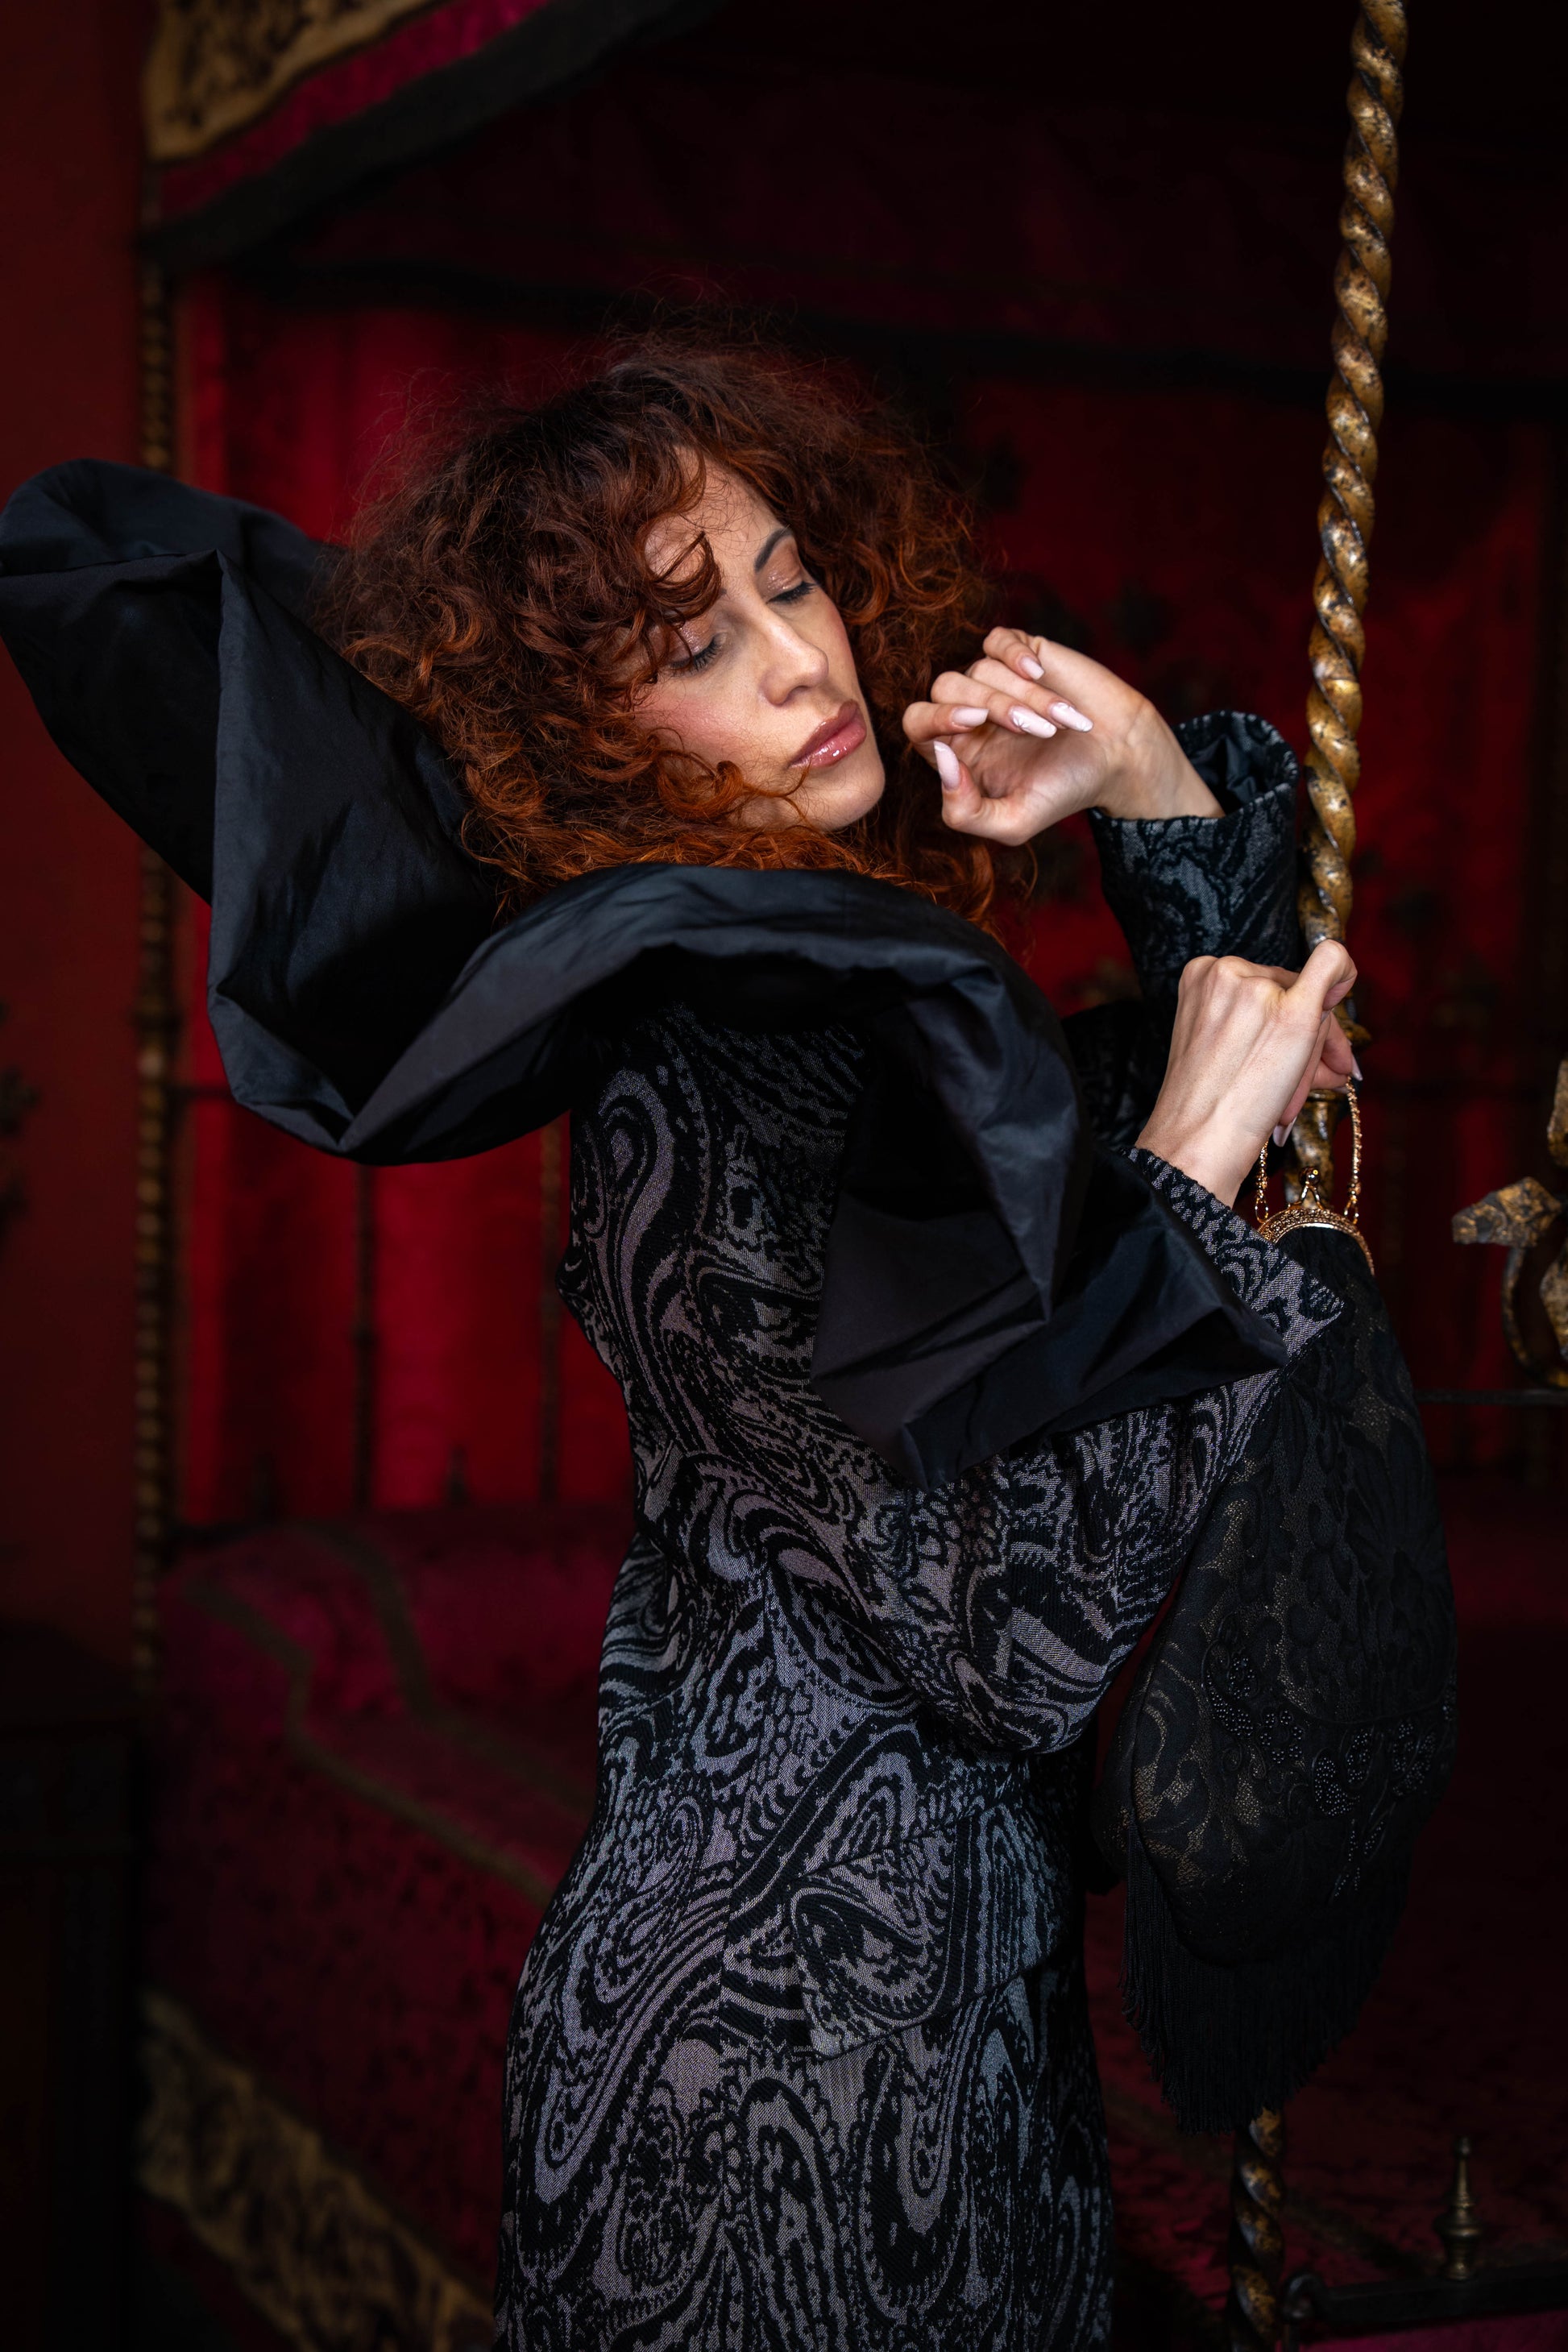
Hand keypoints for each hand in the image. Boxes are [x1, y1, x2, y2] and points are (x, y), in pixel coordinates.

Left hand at [901, 627, 1220, 843]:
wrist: (1118, 759)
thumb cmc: (1063, 792)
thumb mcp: (1013, 823)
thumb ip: (964, 811)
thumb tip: (941, 759)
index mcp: (957, 750)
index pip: (918, 723)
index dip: (935, 718)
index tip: (973, 722)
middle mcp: (968, 711)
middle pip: (945, 688)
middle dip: (991, 707)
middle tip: (1028, 729)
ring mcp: (993, 680)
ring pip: (981, 668)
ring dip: (1023, 697)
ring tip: (1058, 724)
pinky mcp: (1021, 654)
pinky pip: (999, 641)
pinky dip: (1015, 656)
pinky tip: (1039, 673)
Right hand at [1136, 941, 1359, 1204]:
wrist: (1197, 1140)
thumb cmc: (1206, 1103)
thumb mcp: (1217, 1042)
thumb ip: (1257, 1016)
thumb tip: (1324, 1003)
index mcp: (1201, 975)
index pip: (1264, 984)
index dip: (1287, 1014)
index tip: (1292, 1051)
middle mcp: (1226, 971)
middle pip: (1290, 990)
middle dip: (1310, 1038)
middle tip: (1322, 1081)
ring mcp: (1258, 988)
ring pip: (1312, 999)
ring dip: (1316, 1051)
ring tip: (1298, 1100)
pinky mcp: (1292, 1011)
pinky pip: (1331, 961)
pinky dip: (1346, 972)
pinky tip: (1348, 986)